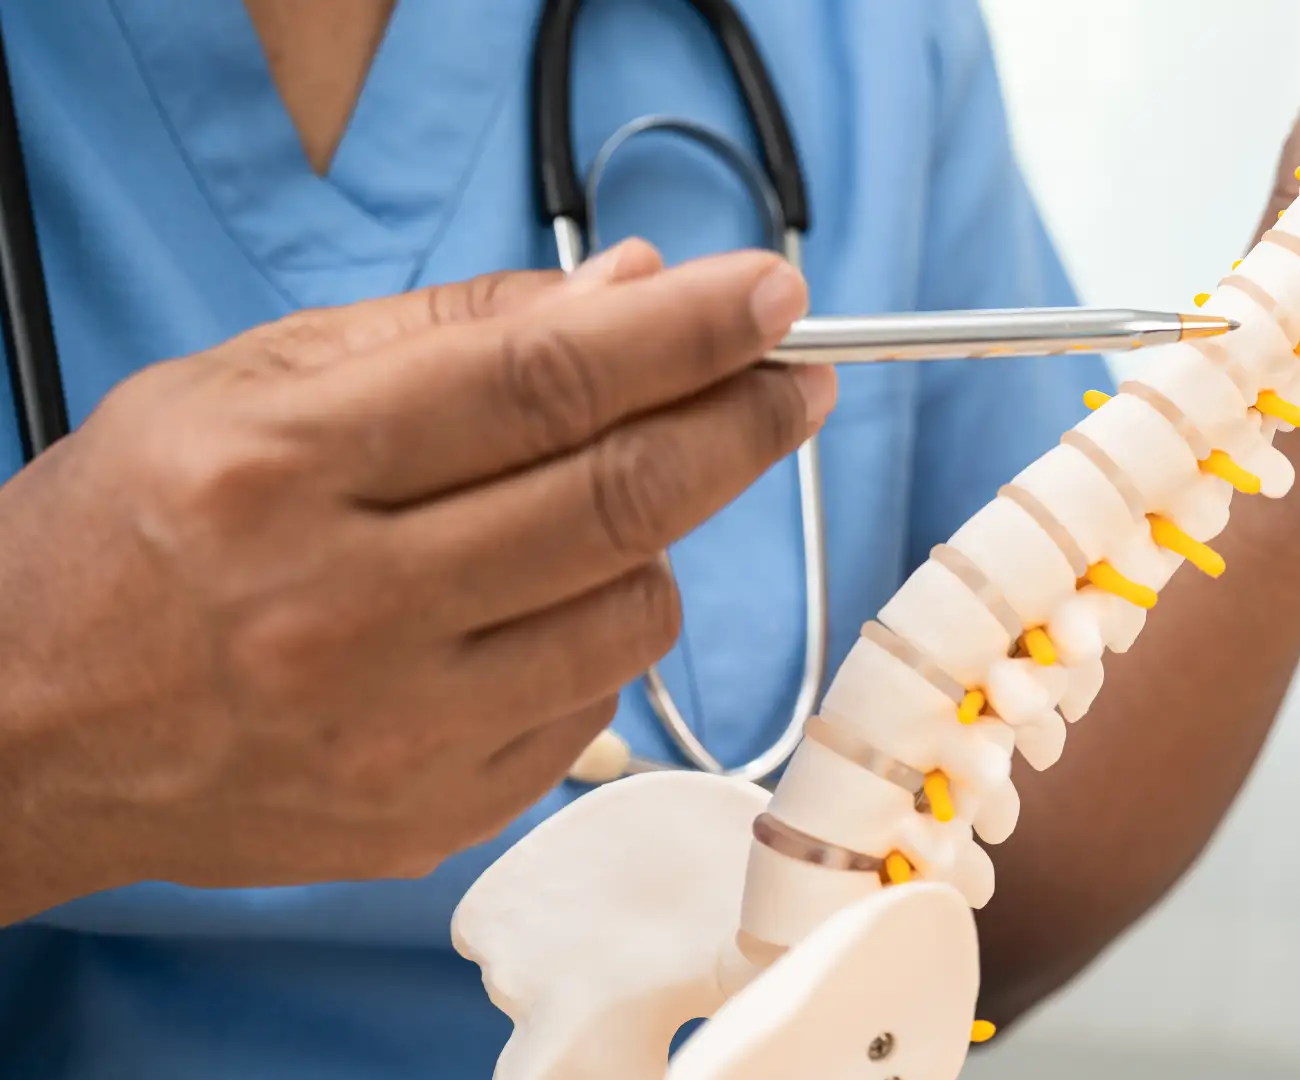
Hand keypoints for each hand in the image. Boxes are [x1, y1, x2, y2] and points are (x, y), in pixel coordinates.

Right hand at [0, 241, 833, 918]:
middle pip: (619, 498)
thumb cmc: (128, 539)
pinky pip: (591, 703)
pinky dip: (596, 634)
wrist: (23, 736)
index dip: (686, 333)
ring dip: (663, 539)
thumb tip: (628, 291)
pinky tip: (535, 603)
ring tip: (615, 500)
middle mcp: (341, 609)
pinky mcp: (428, 814)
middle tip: (797, 382)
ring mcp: (393, 730)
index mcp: (279, 469)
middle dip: (741, 422)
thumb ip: (449, 328)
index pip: (543, 382)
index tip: (769, 299)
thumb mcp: (247, 382)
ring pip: (633, 611)